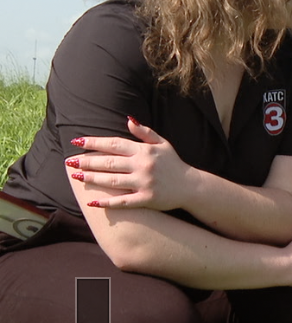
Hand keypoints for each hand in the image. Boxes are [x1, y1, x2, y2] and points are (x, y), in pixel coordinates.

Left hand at [68, 117, 192, 210]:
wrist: (192, 186)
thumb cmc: (174, 164)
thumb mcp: (163, 144)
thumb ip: (144, 132)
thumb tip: (127, 119)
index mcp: (145, 151)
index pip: (114, 144)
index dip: (94, 143)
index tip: (76, 142)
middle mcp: (143, 166)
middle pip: (109, 162)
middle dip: (87, 162)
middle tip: (69, 162)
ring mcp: (145, 183)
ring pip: (112, 181)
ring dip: (92, 179)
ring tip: (76, 177)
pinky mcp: (147, 199)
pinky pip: (123, 201)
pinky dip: (107, 202)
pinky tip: (92, 201)